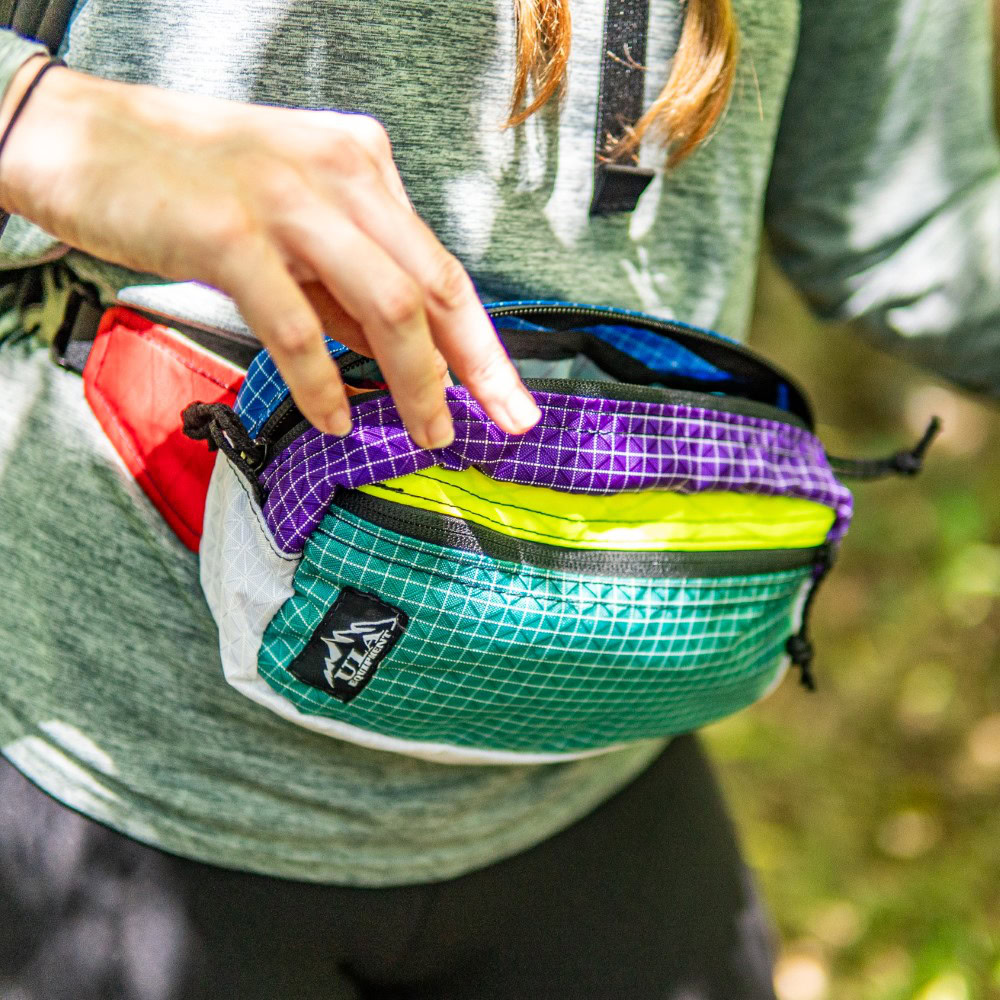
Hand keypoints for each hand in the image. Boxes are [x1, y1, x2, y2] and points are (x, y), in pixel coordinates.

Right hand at [0, 61, 541, 447]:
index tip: (511, 403)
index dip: (485, 346)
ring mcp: (288, 199)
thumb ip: (347, 288)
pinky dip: (323, 384)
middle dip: (474, 372)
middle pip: (433, 290)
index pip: (443, 270)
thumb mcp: (292, 229)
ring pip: (386, 308)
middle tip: (490, 430)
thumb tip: (402, 360)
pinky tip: (335, 420)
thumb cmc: (191, 187)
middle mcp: (340, 173)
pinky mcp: (232, 233)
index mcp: (363, 166)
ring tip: (423, 436)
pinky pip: (298, 328)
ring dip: (414, 385)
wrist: (81, 139)